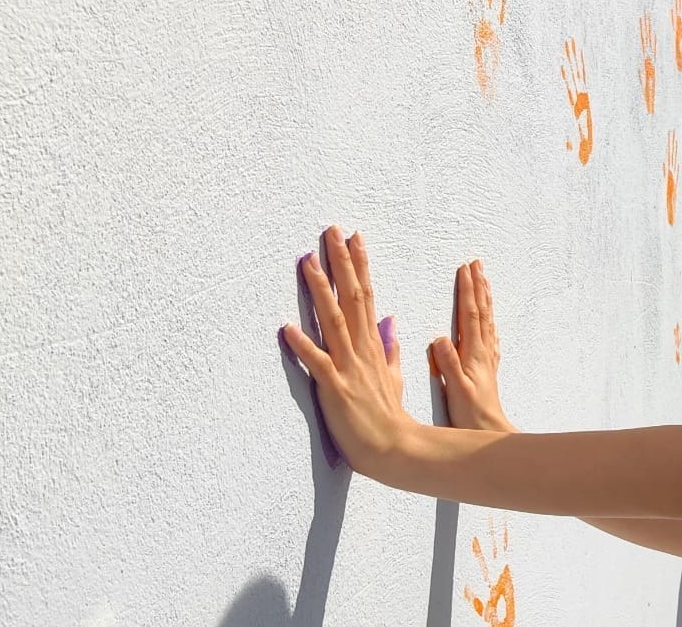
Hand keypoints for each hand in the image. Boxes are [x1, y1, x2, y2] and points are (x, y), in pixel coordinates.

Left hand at [282, 227, 410, 469]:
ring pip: (332, 321)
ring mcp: (348, 367)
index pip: (366, 296)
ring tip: (306, 261)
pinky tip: (286, 327)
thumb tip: (389, 323)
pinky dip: (303, 345)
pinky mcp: (335, 387)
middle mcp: (361, 349)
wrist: (395, 449)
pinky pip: (317, 362)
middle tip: (332, 231)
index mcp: (372, 346)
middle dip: (342, 263)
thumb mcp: (394, 377)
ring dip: (319, 290)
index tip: (354, 238)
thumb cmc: (389, 417)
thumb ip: (389, 348)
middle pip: (351, 297)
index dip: (360, 265)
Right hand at [432, 261, 515, 432]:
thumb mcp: (456, 389)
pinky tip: (488, 321)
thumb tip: (439, 338)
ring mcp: (487, 359)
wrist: (491, 432)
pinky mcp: (487, 368)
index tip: (465, 269)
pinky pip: (489, 337)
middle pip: (481, 312)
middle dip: (478, 286)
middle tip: (477, 264)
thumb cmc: (471, 414)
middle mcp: (483, 352)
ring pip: (487, 321)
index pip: (470, 315)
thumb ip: (448, 364)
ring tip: (485, 281)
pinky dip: (488, 322)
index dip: (468, 291)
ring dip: (485, 299)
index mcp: (473, 354)